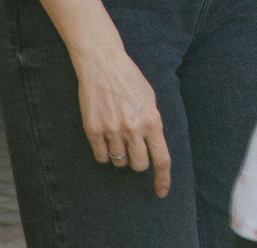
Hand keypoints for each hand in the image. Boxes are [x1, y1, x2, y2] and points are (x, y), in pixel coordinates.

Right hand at [74, 42, 171, 196]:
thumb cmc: (130, 80)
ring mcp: (112, 130)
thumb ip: (152, 123)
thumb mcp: (150, 99)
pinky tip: (105, 138)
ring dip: (120, 154)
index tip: (162, 192)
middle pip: (139, 165)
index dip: (163, 178)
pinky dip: (104, 152)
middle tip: (135, 148)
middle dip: (138, 162)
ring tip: (118, 133)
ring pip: (119, 161)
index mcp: (152, 120)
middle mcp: (133, 128)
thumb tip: (153, 147)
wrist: (104, 65)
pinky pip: (100, 156)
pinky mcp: (93, 130)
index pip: (161, 158)